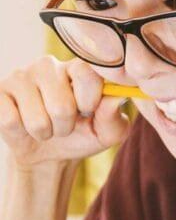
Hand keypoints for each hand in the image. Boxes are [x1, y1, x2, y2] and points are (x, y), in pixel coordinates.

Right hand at [0, 56, 129, 169]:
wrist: (50, 153)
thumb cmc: (83, 135)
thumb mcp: (108, 132)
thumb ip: (114, 115)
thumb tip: (119, 96)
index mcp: (78, 69)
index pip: (86, 73)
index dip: (89, 99)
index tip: (88, 111)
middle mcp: (49, 66)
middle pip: (62, 105)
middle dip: (66, 127)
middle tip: (64, 125)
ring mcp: (20, 76)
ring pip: (37, 118)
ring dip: (45, 132)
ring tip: (46, 126)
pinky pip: (11, 121)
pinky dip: (22, 133)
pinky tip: (24, 124)